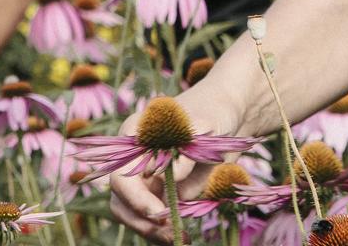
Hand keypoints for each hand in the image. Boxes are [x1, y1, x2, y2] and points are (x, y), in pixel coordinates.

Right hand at [105, 87, 246, 242]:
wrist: (227, 119)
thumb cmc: (212, 113)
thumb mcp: (204, 127)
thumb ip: (186, 151)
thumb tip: (171, 176)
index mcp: (134, 135)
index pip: (121, 175)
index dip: (136, 198)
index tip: (159, 213)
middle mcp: (133, 159)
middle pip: (121, 200)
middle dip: (142, 221)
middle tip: (170, 232)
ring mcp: (144, 178)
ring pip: (132, 213)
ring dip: (151, 230)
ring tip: (178, 238)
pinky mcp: (158, 193)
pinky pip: (151, 218)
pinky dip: (163, 231)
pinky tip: (181, 236)